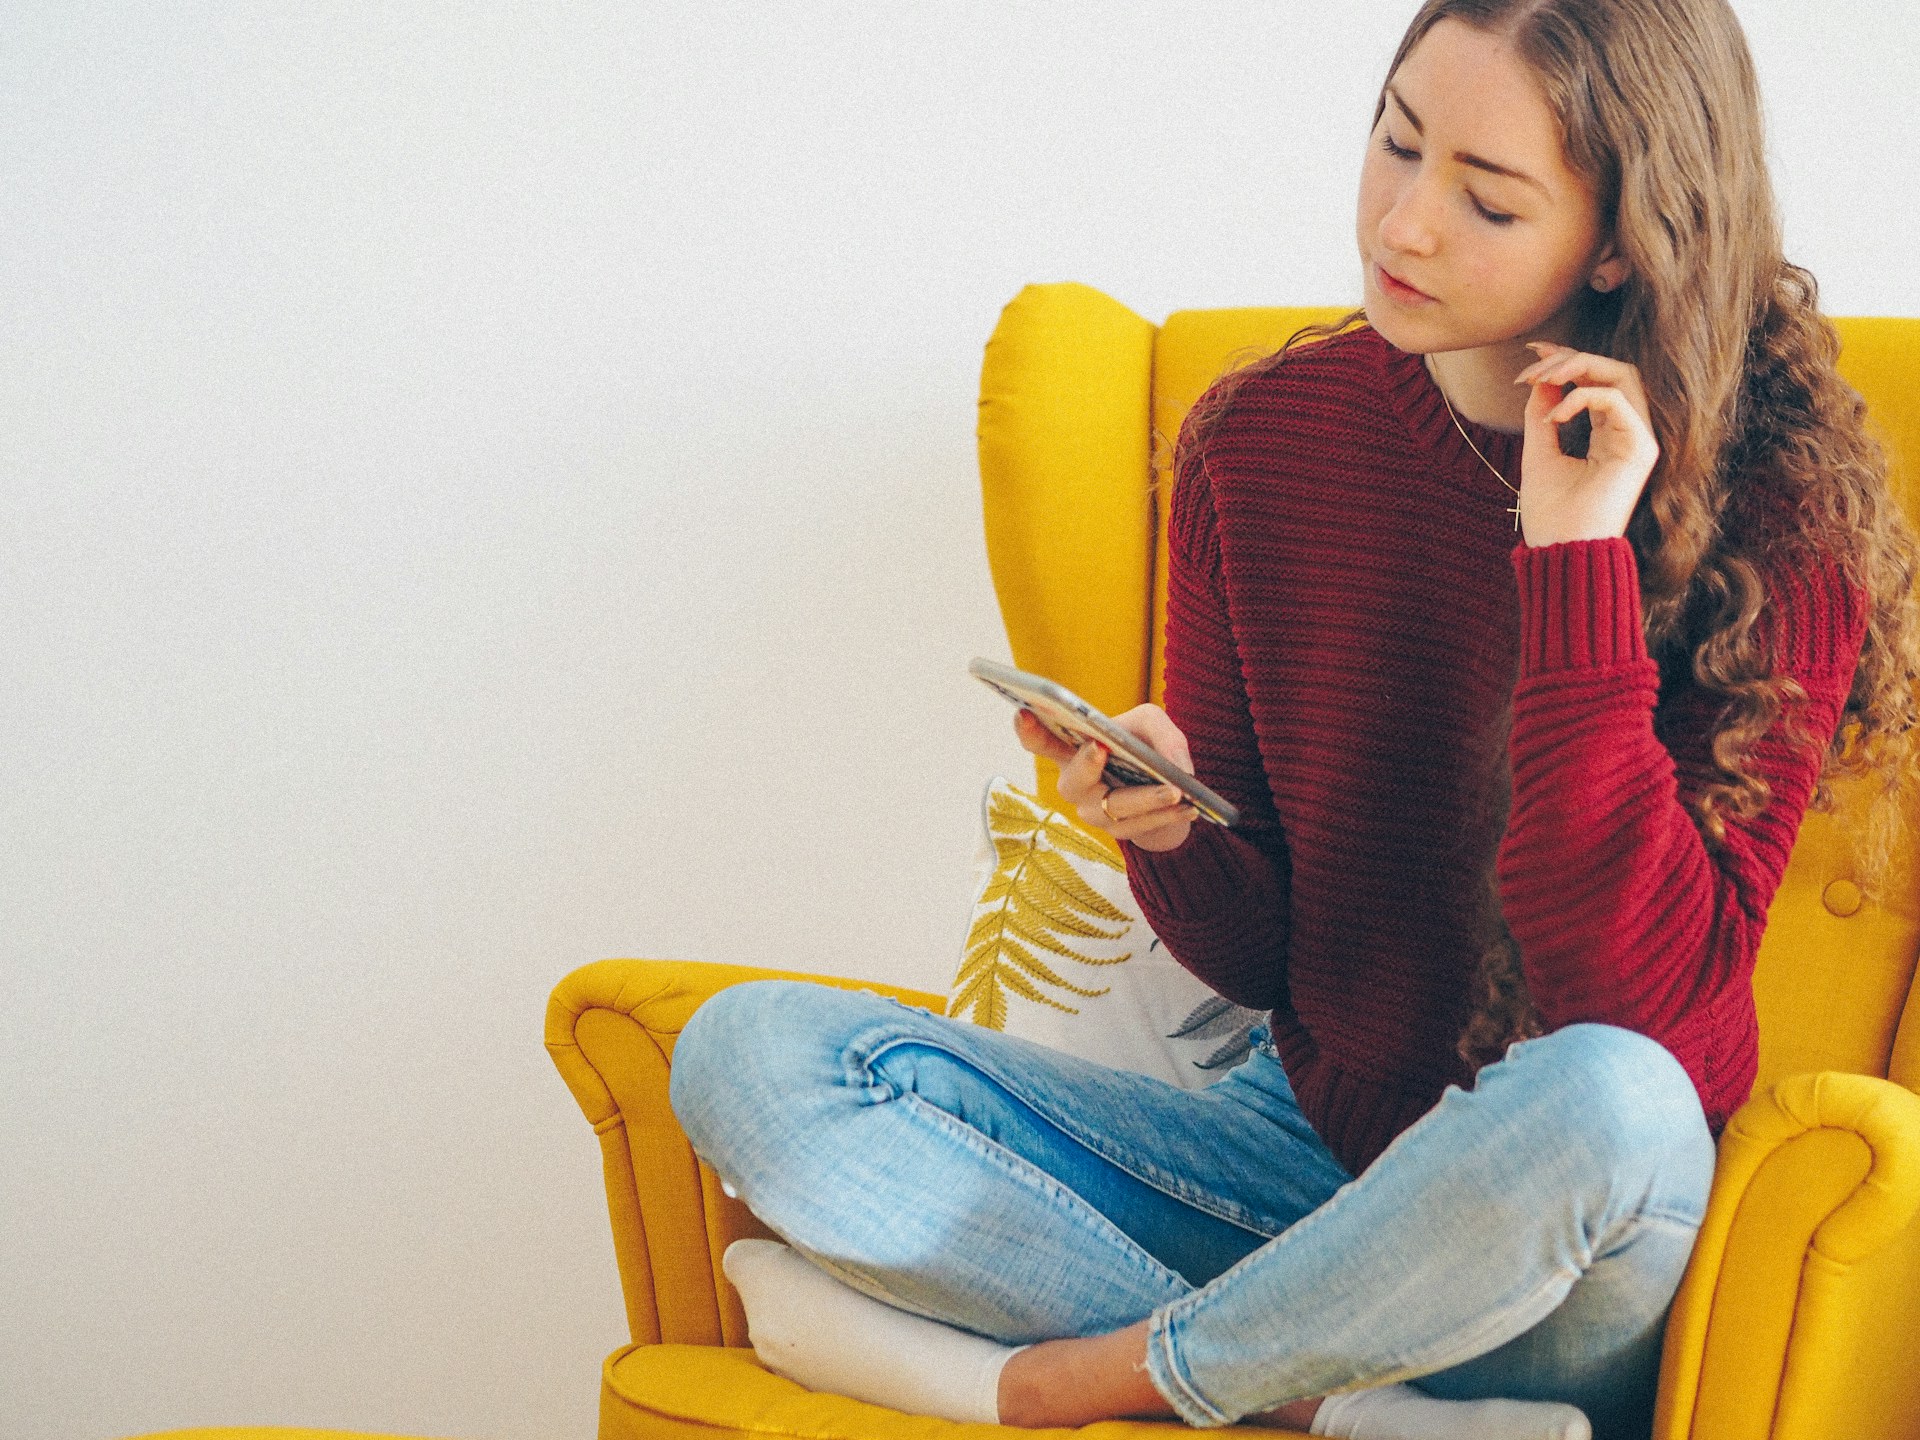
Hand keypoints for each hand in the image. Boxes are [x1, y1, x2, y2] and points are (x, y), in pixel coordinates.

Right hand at [1012, 705, 1197, 851]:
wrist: (1163, 790)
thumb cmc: (1144, 747)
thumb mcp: (1151, 724)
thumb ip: (1161, 732)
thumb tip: (1174, 766)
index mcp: (1071, 748)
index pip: (1040, 741)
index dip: (1027, 729)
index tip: (1023, 712)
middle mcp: (1074, 783)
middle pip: (1072, 780)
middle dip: (1085, 765)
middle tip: (1100, 749)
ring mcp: (1092, 811)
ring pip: (1114, 807)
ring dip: (1145, 798)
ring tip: (1175, 791)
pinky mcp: (1117, 831)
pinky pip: (1140, 826)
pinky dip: (1166, 815)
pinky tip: (1190, 807)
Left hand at [1513, 340, 1660, 544]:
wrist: (1560, 550)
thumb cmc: (1550, 512)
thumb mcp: (1538, 452)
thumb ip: (1542, 413)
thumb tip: (1542, 377)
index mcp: (1605, 433)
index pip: (1596, 381)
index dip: (1567, 359)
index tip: (1532, 353)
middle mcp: (1626, 432)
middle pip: (1613, 370)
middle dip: (1570, 359)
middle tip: (1532, 366)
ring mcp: (1638, 439)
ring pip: (1623, 376)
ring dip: (1579, 368)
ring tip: (1542, 379)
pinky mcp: (1641, 449)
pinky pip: (1618, 402)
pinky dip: (1583, 398)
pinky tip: (1554, 416)